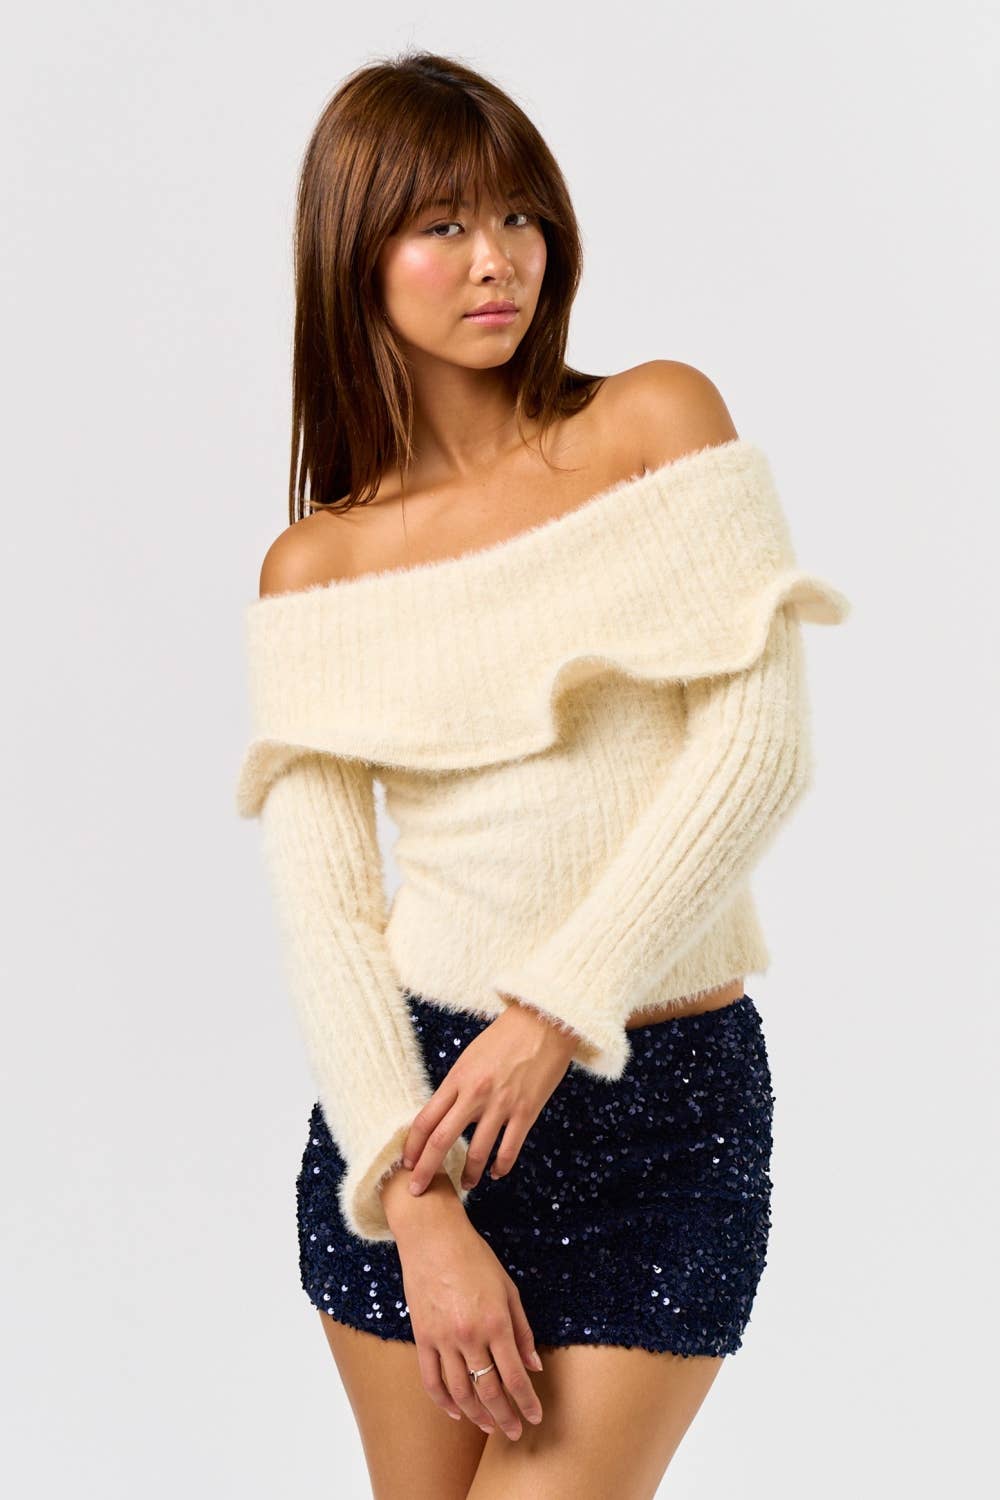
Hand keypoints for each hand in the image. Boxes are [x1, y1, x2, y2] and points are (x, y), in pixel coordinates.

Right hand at [385, 1178, 544, 1439]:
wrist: (433, 1237)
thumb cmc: (475, 1258)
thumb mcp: (508, 1289)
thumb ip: (522, 1331)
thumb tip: (534, 1366)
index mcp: (496, 1322)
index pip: (514, 1377)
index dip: (526, 1402)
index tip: (535, 1419)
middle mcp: (469, 1336)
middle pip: (488, 1391)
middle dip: (504, 1417)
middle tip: (514, 1433)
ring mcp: (442, 1339)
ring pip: (460, 1392)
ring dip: (477, 1415)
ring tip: (489, 1426)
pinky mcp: (422, 1337)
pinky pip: (431, 1380)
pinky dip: (443, 1401)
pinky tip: (456, 1412)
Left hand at [402, 998, 577, 1195]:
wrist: (544, 1022)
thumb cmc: (506, 1036)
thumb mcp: (471, 1057)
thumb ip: (457, 1085)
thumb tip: (445, 1112)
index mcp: (457, 1079)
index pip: (425, 1120)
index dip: (412, 1147)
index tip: (407, 1164)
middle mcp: (475, 1094)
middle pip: (441, 1141)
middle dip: (426, 1170)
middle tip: (418, 1190)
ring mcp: (501, 1105)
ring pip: (477, 1152)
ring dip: (468, 1174)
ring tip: (465, 1185)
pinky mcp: (526, 1111)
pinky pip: (509, 1149)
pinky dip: (501, 1167)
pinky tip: (496, 1173)